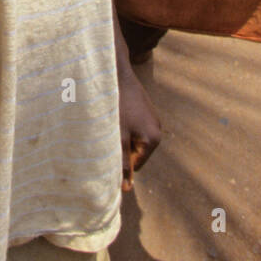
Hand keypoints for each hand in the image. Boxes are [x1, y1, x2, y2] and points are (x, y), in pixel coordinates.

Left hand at [117, 65, 160, 190]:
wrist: (116, 72)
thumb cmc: (117, 104)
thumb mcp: (118, 136)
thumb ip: (122, 162)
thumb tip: (126, 189)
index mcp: (153, 139)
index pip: (137, 166)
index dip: (121, 165)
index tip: (105, 156)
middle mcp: (156, 130)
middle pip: (135, 153)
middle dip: (120, 150)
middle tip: (104, 139)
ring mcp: (150, 119)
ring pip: (132, 139)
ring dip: (119, 137)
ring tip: (107, 126)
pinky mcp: (143, 110)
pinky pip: (132, 127)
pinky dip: (121, 126)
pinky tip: (112, 116)